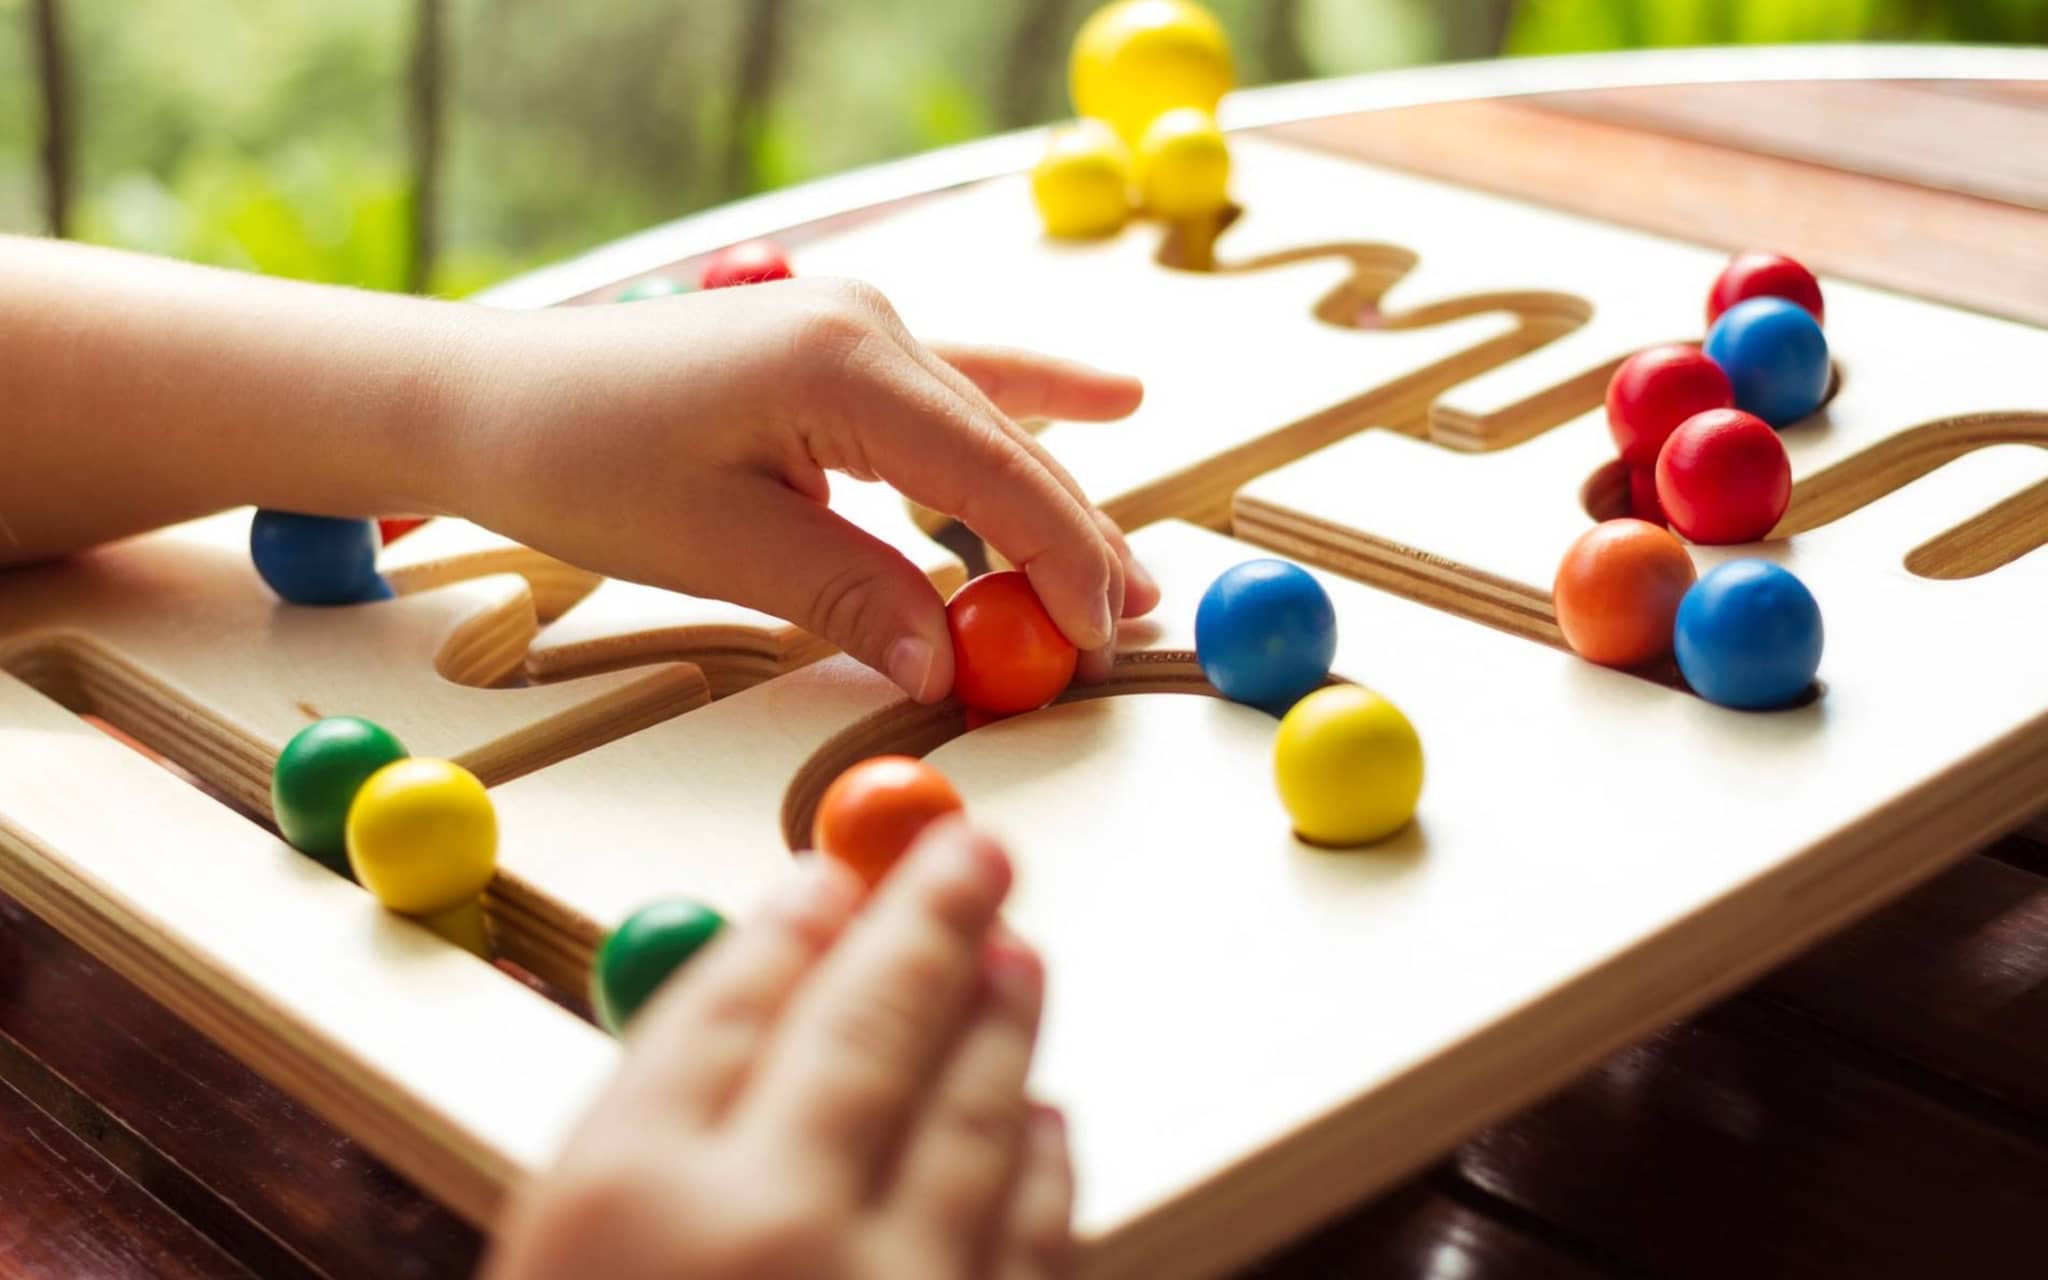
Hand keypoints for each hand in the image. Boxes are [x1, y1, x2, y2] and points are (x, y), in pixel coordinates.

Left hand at [453, 278, 1161, 699]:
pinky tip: (1101, 405)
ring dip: (1050, 496)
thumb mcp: (719, 547)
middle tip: (1132, 622)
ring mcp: (853, 327)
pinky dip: (1016, 425)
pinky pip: (952, 393)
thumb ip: (851, 597)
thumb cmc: (578, 458)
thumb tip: (949, 662)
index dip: (1059, 559)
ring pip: (986, 423)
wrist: (487, 396)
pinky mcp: (832, 349)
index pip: (990, 472)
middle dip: (1073, 538)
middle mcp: (865, 326)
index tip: (1100, 635)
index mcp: (841, 362)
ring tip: (1119, 571)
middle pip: (1005, 445)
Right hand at [483, 821, 1072, 1279]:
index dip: (790, 928)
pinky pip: (1030, 1237)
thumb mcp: (557, 1256)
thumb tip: (758, 1005)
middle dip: (928, 920)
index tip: (828, 875)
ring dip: (1000, 1023)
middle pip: (866, 1026)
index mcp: (623, 1193)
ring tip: (1018, 955)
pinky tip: (1040, 1122)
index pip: (726, 1006)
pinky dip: (1038, 1168)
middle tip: (971, 849)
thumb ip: (630, 1153)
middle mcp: (766, 1228)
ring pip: (968, 1117)